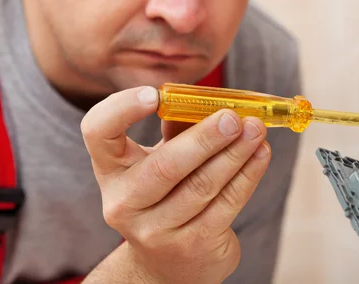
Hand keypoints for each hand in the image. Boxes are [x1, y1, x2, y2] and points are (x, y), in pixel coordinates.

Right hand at [80, 86, 270, 282]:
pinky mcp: (192, 244)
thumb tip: (211, 101)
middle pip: (165, 166)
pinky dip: (248, 174)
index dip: (122, 108)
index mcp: (111, 170)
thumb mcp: (158, 161)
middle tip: (233, 116)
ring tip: (256, 129)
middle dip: (205, 138)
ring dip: (236, 153)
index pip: (97, 132)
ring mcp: (157, 230)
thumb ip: (176, 132)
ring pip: (202, 185)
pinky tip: (261, 154)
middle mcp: (125, 202)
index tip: (156, 94)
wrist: (166, 265)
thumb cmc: (165, 196)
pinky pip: (226, 203)